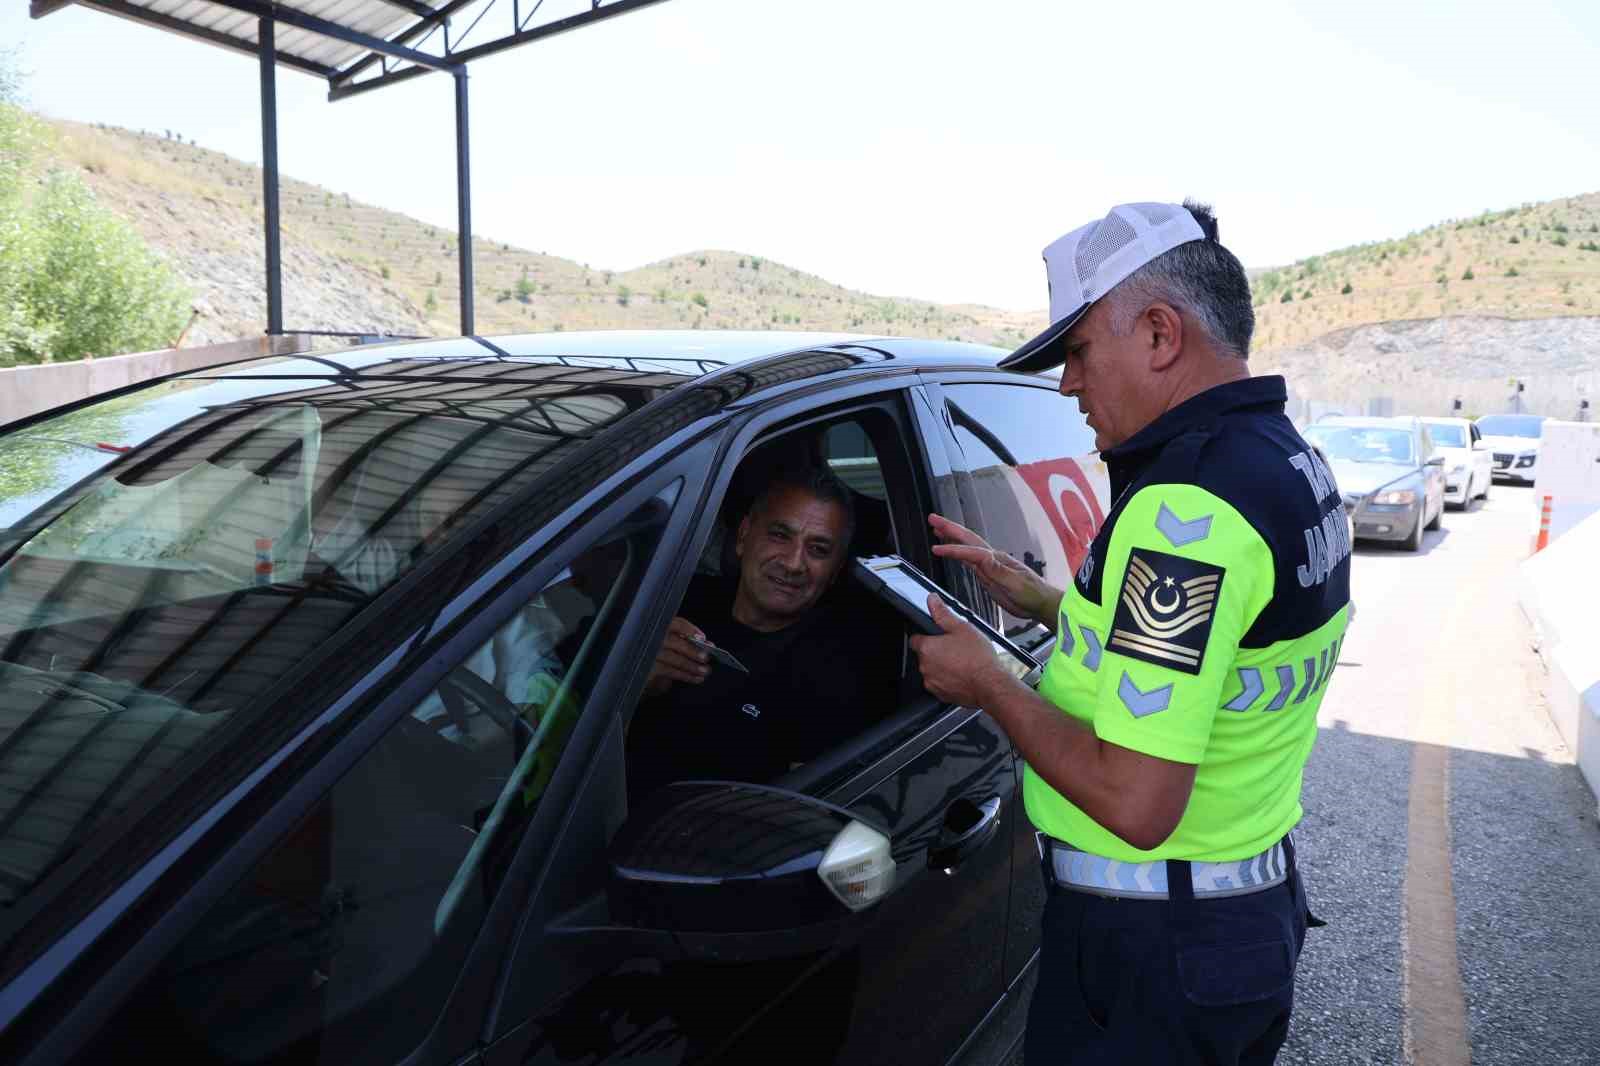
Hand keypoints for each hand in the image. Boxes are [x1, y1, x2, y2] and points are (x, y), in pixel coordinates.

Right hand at [644, 616, 710, 695]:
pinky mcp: (647, 668)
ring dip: (691, 665)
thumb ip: (688, 641)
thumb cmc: (663, 655)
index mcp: (660, 626)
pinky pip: (669, 671)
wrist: (643, 674)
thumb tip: (708, 644)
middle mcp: (652, 637)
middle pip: (674, 641)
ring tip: (704, 671)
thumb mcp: (674, 644)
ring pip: (672, 658)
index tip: (703, 638)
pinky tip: (696, 678)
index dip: (690, 630)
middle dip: (692, 650)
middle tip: (706, 657)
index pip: (675, 623)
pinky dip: (685, 675)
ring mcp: (648, 652)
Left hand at [908, 595, 1012, 708]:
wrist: (991, 685)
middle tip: (955, 648)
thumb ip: (943, 613)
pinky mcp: (941, 695)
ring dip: (942, 666)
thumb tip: (932, 601)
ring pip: (932, 670)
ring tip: (961, 662)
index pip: (915, 638)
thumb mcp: (962, 628)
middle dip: (936, 651)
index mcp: (927, 648)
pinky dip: (948, 680)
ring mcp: (932, 682)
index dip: (926, 636)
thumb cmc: (978, 659)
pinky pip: (940, 684)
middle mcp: (925, 667)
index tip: (937, 637)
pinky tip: (962, 674)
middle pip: (925, 655)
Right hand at [928, 514, 1059, 625]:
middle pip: (967, 539)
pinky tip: (952, 550)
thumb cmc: (1032, 594)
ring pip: (966, 547)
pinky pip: (969, 560)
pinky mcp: (988, 575)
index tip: (936, 548)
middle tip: (932, 519)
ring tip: (937, 529)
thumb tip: (983, 558)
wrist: (1040, 603)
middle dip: (949, 528)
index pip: (971, 551)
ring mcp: (989, 566)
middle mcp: (992, 559)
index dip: (952, 549)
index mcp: (997, 559)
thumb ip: (998, 570)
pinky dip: (957, 552)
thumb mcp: (1015, 583)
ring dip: (951, 536)